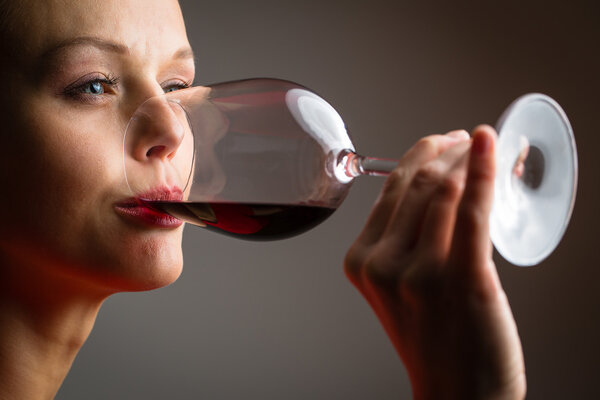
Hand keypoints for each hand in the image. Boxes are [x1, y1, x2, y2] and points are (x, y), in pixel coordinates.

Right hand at [345, 126, 525, 399]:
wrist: (458, 392)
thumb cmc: (435, 340)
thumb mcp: (399, 288)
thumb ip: (403, 243)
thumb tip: (437, 189)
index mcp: (362, 261)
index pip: (390, 190)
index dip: (419, 155)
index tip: (443, 142)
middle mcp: (382, 263)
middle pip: (415, 184)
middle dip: (445, 150)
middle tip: (467, 139)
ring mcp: (418, 271)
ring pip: (442, 191)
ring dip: (467, 157)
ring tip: (484, 146)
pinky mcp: (459, 277)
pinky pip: (470, 209)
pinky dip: (482, 170)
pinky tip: (489, 144)